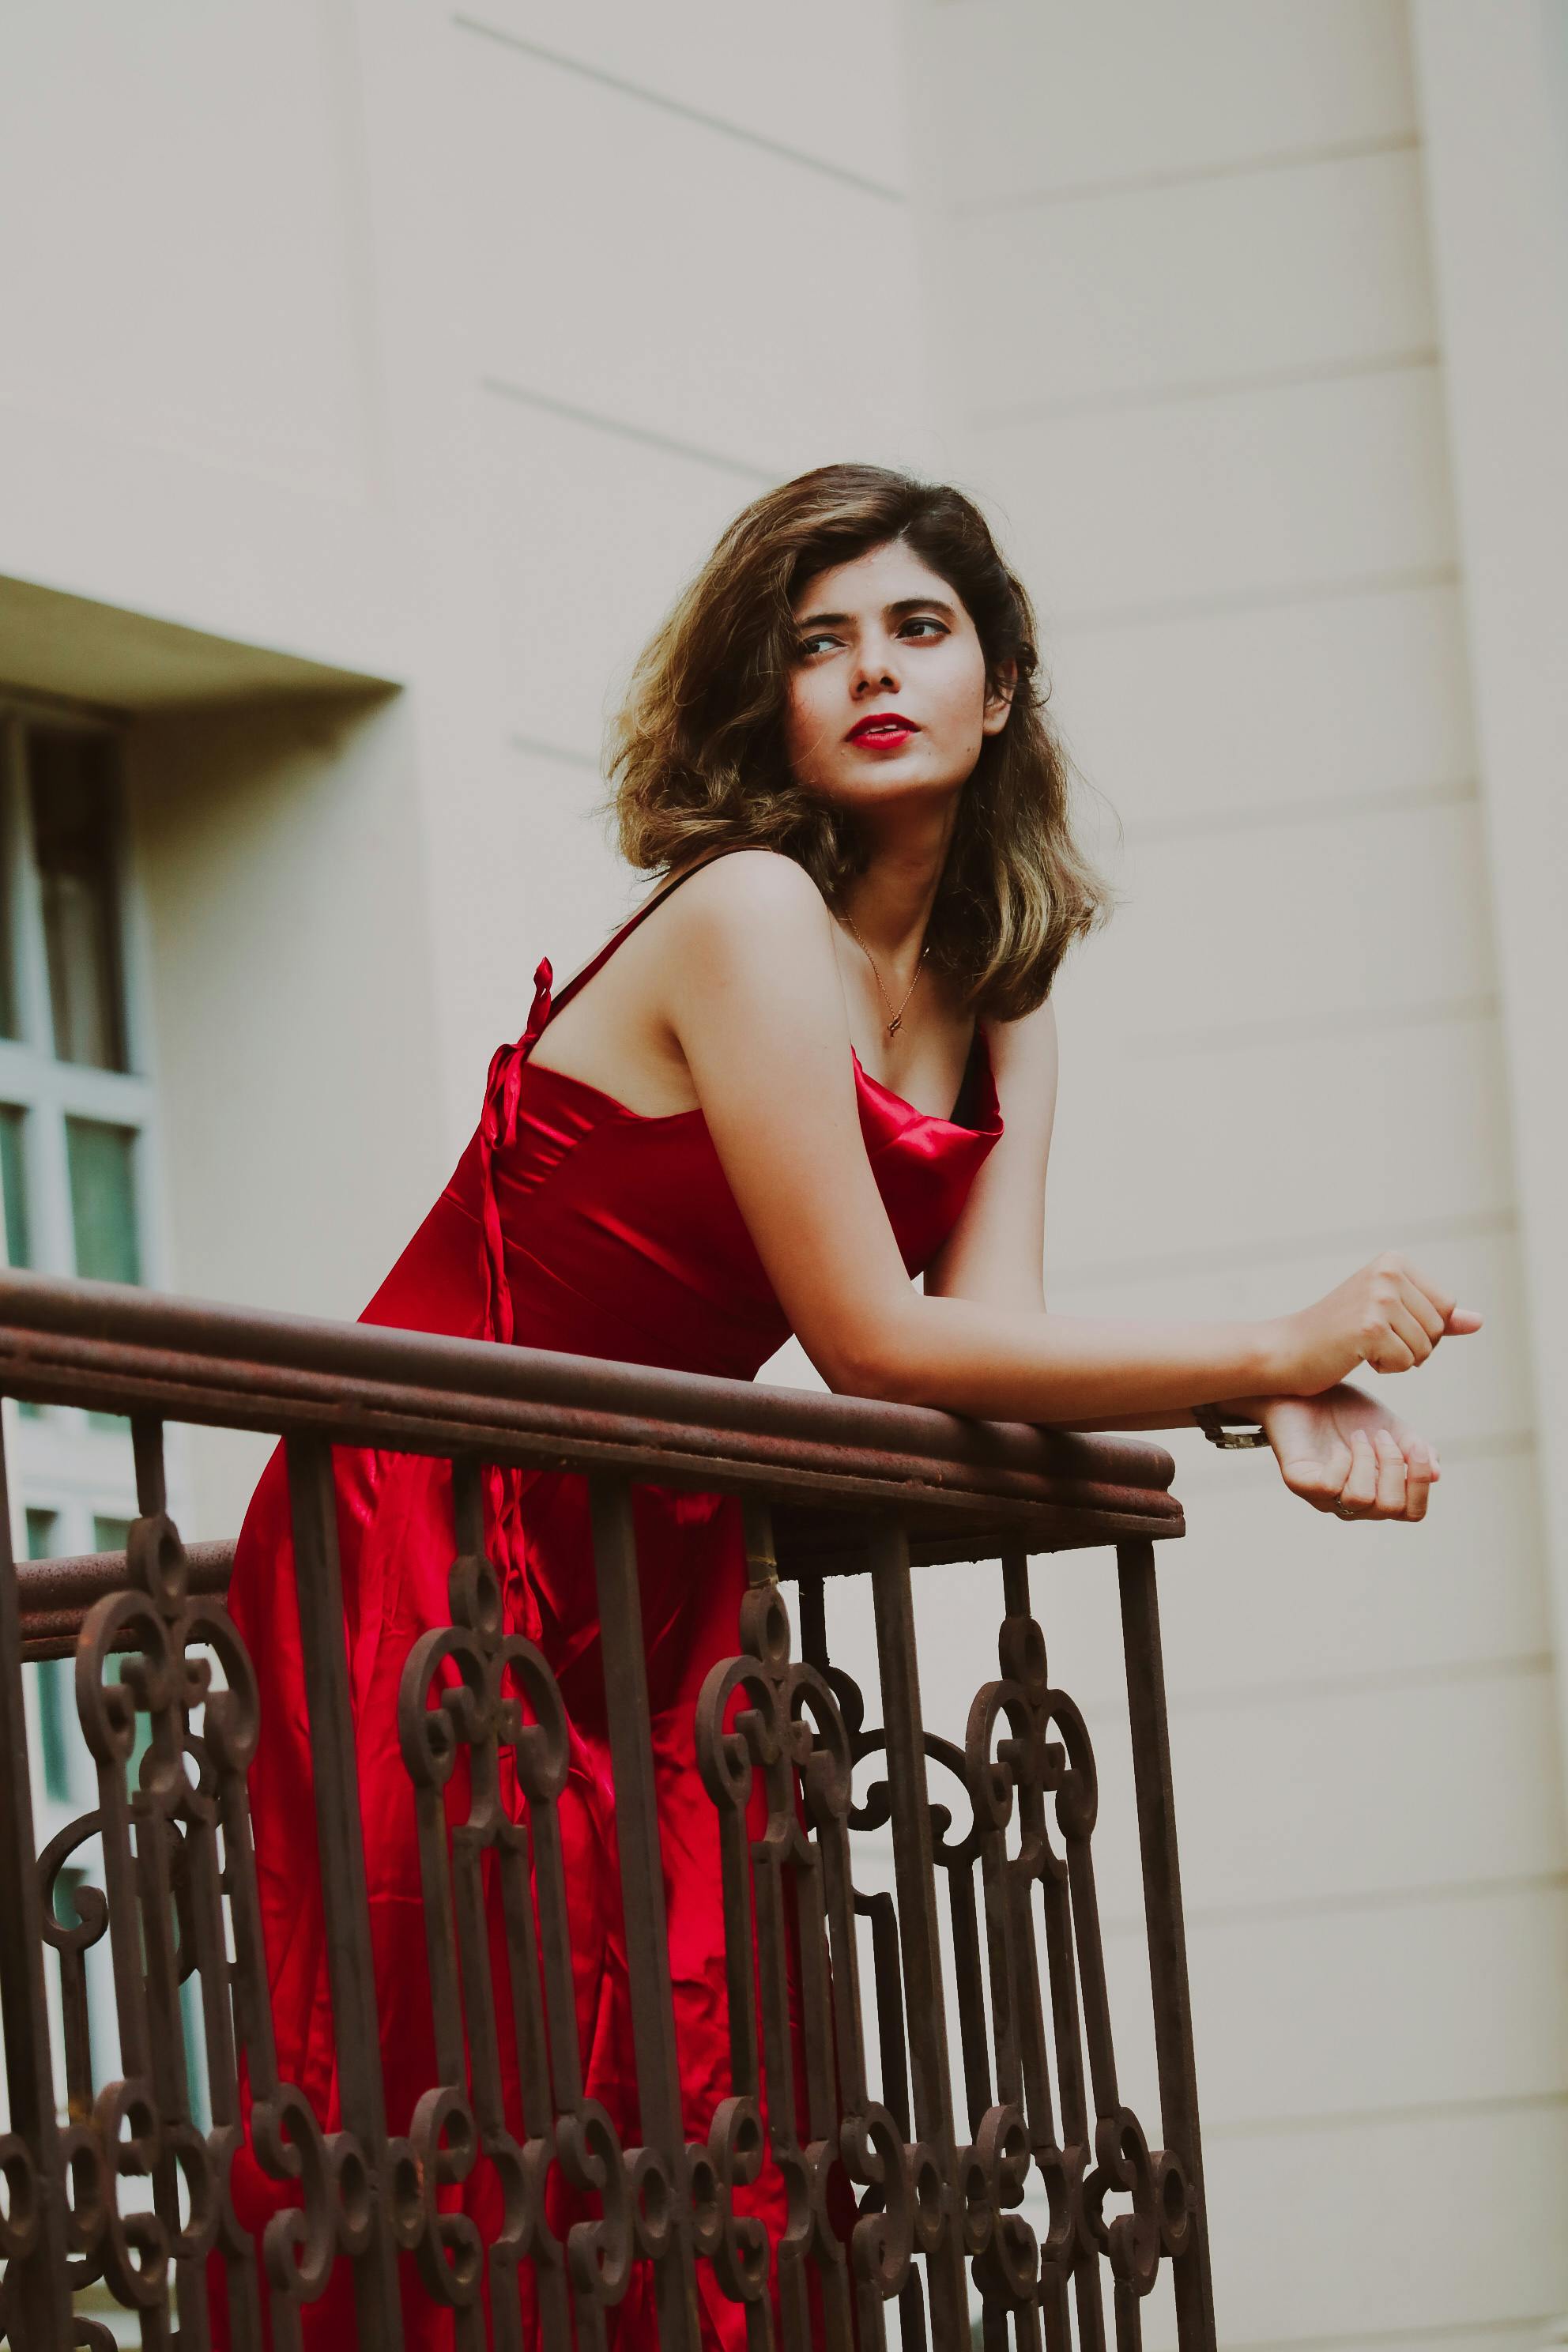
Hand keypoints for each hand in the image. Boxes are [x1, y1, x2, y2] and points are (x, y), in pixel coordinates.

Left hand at [1258, 1385, 1437, 1521]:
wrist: (1306, 1389)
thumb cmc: (1348, 1412)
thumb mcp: (1391, 1426)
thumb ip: (1415, 1449)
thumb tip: (1438, 1474)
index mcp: (1379, 1493)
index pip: (1412, 1512)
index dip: (1421, 1485)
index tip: (1418, 1449)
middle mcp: (1353, 1503)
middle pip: (1390, 1508)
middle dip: (1393, 1466)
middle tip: (1380, 1436)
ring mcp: (1325, 1497)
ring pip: (1360, 1498)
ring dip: (1366, 1460)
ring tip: (1357, 1437)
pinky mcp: (1299, 1483)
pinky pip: (1328, 1487)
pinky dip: (1340, 1462)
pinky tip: (1337, 1447)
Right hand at [1268, 1251, 1480, 1396]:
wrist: (1286, 1350)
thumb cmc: (1335, 1335)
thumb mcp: (1389, 1317)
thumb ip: (1434, 1316)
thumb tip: (1478, 1321)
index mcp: (1394, 1262)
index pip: (1447, 1306)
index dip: (1423, 1328)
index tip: (1384, 1325)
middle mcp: (1388, 1273)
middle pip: (1440, 1327)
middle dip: (1413, 1346)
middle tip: (1371, 1340)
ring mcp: (1378, 1298)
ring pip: (1426, 1347)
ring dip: (1398, 1359)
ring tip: (1361, 1347)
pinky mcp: (1370, 1327)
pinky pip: (1406, 1362)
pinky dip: (1385, 1368)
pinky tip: (1355, 1356)